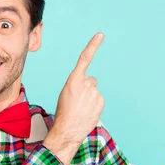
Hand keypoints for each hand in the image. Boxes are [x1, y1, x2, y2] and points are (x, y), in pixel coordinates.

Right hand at [43, 32, 105, 164]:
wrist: (68, 129)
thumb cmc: (64, 111)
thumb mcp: (66, 93)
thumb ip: (78, 84)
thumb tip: (92, 82)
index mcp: (73, 80)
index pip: (84, 59)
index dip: (93, 46)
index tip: (100, 35)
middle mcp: (85, 84)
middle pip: (91, 81)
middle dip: (86, 88)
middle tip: (78, 100)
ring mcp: (95, 93)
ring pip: (94, 91)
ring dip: (90, 98)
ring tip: (81, 108)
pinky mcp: (101, 101)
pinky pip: (98, 100)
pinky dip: (94, 105)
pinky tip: (87, 112)